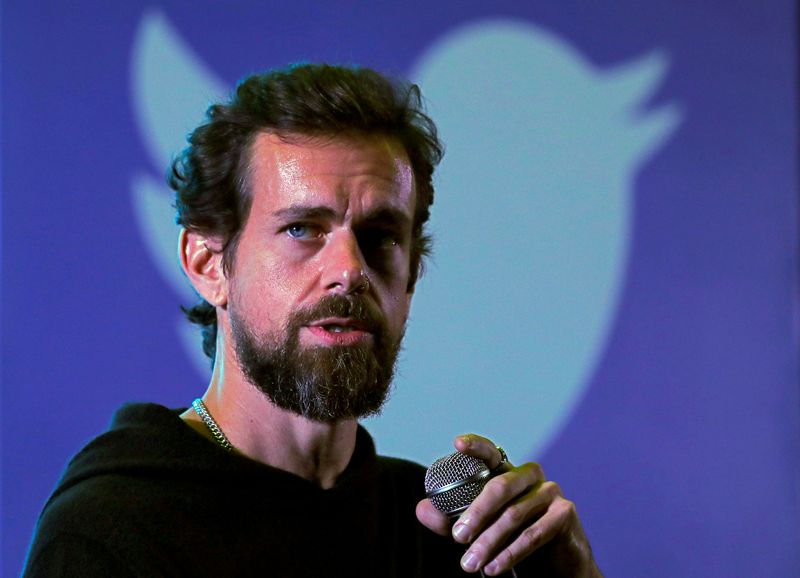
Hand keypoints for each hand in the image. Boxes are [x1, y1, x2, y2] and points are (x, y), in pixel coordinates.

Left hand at [416, 434, 601, 576]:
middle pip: (499, 486)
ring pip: (514, 514)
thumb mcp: (479, 531)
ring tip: (470, 564)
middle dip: (475, 513)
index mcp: (508, 474)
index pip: (491, 453)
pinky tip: (493, 568)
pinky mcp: (565, 513)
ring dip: (489, 542)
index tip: (457, 444)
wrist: (556, 568)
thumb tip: (422, 509)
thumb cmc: (514, 541)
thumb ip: (452, 520)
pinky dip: (510, 553)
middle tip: (457, 537)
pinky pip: (533, 533)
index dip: (476, 446)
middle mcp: (530, 477)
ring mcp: (550, 492)